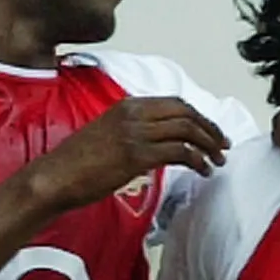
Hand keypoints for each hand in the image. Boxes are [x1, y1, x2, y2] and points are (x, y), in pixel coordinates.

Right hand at [28, 98, 229, 211]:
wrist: (56, 176)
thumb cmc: (79, 162)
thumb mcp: (108, 134)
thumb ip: (134, 130)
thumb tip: (161, 141)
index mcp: (127, 105)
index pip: (174, 103)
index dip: (198, 116)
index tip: (212, 132)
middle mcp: (133, 114)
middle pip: (186, 113)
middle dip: (210, 129)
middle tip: (224, 146)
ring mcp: (135, 133)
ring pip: (187, 131)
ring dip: (209, 146)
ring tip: (218, 161)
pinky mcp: (137, 155)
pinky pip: (180, 152)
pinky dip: (198, 161)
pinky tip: (203, 171)